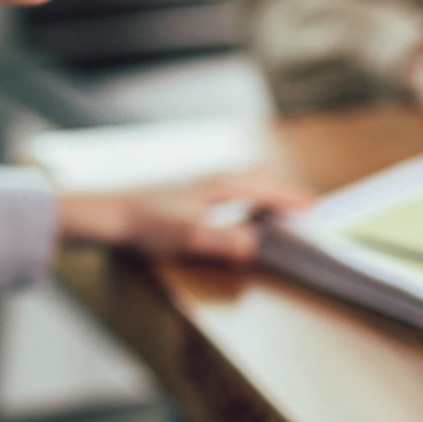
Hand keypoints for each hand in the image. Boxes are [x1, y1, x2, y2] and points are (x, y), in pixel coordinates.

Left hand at [56, 171, 315, 263]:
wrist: (108, 214)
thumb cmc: (147, 224)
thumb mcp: (189, 238)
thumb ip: (224, 242)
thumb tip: (254, 246)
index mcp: (219, 184)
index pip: (265, 187)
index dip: (291, 198)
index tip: (314, 208)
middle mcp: (210, 177)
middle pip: (256, 175)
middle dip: (281, 189)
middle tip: (302, 205)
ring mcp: (196, 182)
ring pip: (240, 179)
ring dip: (262, 189)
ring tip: (275, 206)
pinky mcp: (184, 191)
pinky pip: (226, 186)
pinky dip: (243, 193)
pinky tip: (234, 208)